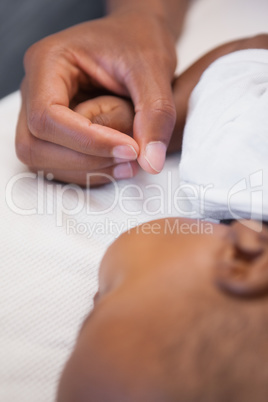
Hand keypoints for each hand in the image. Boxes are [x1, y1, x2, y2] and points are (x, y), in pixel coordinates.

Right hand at [15, 10, 177, 185]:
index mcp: (48, 62)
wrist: (134, 37)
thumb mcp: (153, 68)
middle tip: (130, 160)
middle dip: (84, 161)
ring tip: (128, 163)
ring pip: (41, 158)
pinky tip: (117, 163)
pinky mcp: (54, 129)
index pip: (47, 116)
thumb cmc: (138, 40)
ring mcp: (40, 111)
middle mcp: (35, 89)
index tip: (130, 150)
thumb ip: (155, 114)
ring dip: (85, 170)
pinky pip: (57, 162)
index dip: (87, 142)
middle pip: (35, 144)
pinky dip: (87, 170)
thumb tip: (151, 163)